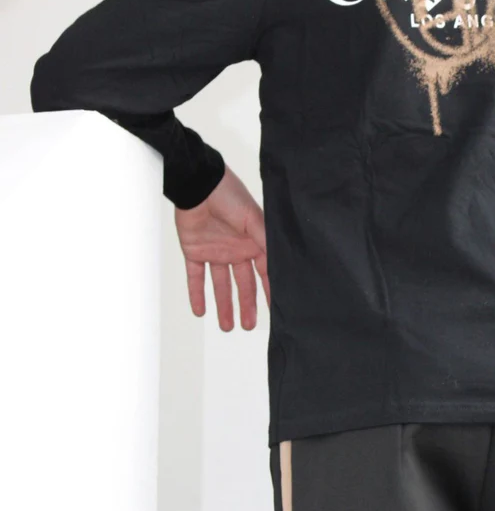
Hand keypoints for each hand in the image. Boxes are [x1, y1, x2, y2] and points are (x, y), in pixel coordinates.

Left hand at [173, 164, 269, 330]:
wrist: (197, 184)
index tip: (276, 310)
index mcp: (253, 241)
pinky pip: (195, 276)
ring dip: (224, 304)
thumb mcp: (254, 219)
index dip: (270, 291)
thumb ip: (266, 242)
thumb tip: (282, 265)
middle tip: (249, 326)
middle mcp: (236, 248)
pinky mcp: (194, 250)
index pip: (264, 272)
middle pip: (243, 283)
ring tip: (228, 327)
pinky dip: (196, 293)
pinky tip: (199, 311)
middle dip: (247, 305)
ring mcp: (215, 250)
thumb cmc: (228, 195)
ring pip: (221, 284)